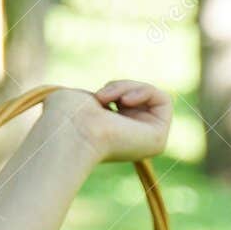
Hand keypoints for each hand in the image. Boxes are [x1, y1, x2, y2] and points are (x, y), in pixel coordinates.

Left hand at [40, 80, 172, 165]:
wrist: (71, 129)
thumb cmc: (67, 115)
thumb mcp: (82, 97)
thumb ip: (99, 97)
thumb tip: (109, 101)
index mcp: (112, 135)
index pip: (126, 99)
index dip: (115, 89)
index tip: (96, 95)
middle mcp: (130, 141)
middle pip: (139, 97)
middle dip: (120, 87)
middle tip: (100, 96)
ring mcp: (145, 142)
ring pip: (150, 96)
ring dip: (127, 87)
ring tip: (106, 98)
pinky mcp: (158, 139)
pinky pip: (163, 99)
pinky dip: (144, 90)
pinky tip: (124, 101)